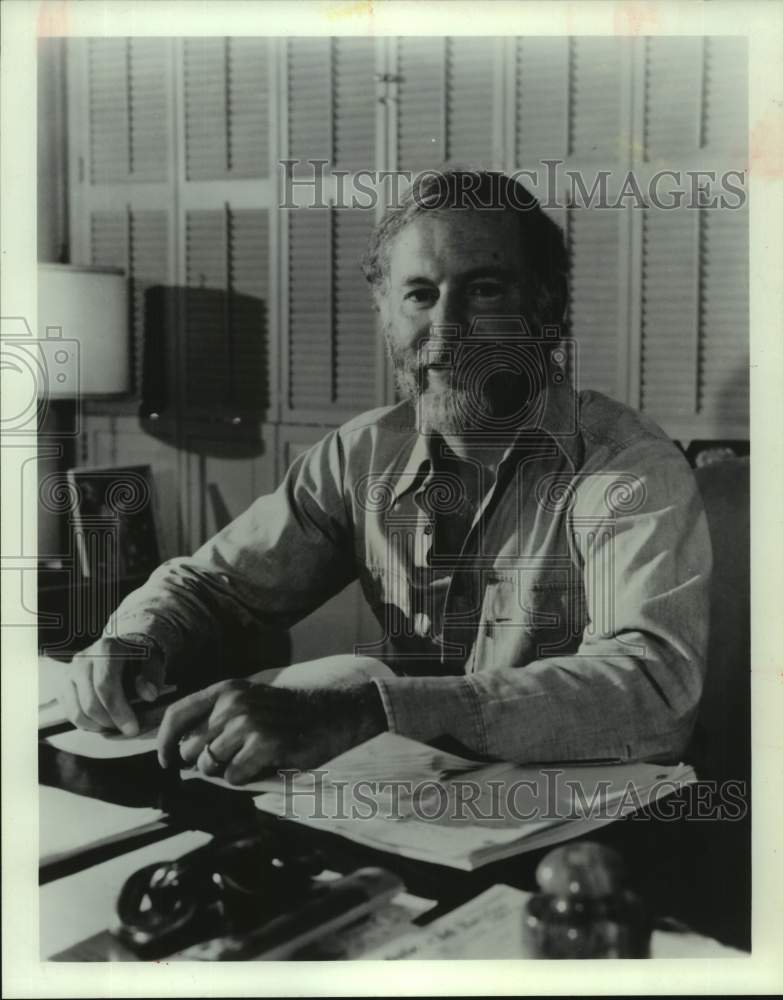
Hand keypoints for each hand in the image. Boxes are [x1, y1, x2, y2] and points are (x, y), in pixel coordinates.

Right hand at [55, 635, 166, 734]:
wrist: (122, 649)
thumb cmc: (139, 659)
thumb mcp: (152, 662)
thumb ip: (152, 677)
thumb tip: (149, 695)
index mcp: (106, 649)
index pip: (106, 685)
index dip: (118, 710)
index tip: (132, 728)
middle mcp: (84, 658)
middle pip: (90, 701)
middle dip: (109, 721)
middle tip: (127, 729)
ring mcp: (70, 671)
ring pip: (78, 710)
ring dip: (97, 725)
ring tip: (116, 725)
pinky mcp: (63, 684)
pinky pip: (70, 713)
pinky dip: (86, 724)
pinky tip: (102, 723)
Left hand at [157, 679, 386, 783]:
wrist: (332, 711)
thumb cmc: (287, 714)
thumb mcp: (248, 702)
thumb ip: (215, 718)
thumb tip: (180, 752)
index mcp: (226, 689)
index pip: (177, 714)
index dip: (163, 742)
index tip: (167, 761)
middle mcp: (233, 703)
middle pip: (190, 748)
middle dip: (203, 763)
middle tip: (230, 760)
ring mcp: (249, 723)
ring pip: (210, 765)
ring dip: (227, 771)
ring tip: (251, 759)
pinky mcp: (265, 744)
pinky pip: (234, 777)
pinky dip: (246, 778)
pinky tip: (265, 765)